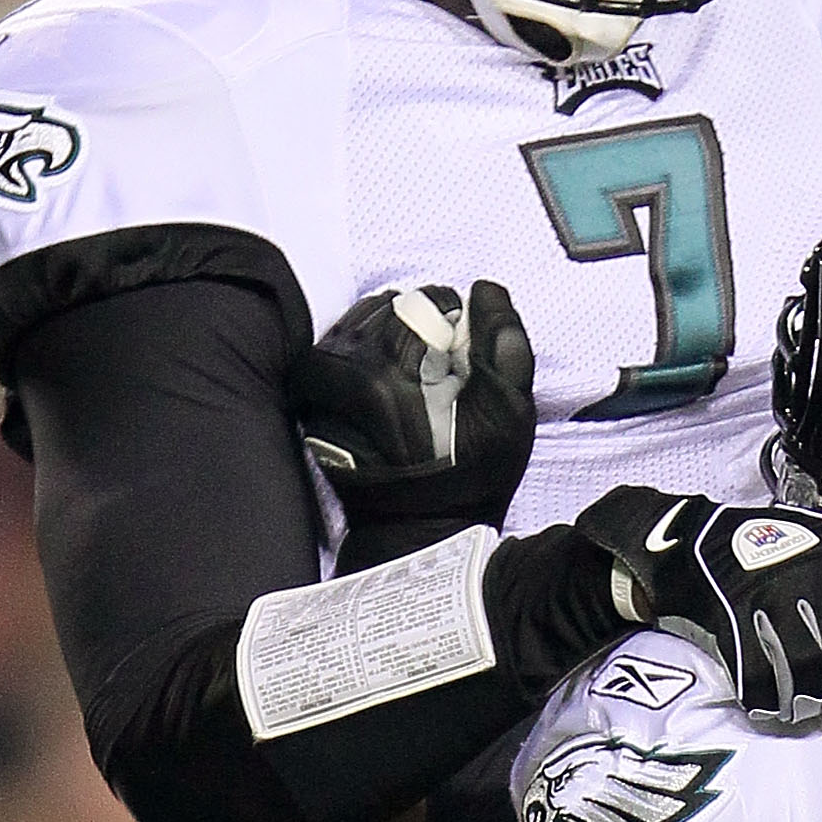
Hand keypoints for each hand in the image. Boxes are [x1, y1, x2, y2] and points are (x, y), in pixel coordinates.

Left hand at [288, 280, 535, 557]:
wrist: (420, 532)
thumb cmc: (471, 476)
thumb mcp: (511, 415)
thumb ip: (505, 346)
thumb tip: (485, 289)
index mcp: (394, 374)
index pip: (419, 302)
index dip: (447, 310)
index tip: (458, 338)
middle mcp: (348, 378)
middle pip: (381, 309)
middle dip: (411, 319)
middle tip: (433, 353)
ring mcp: (322, 393)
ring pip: (351, 326)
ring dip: (379, 331)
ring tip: (405, 362)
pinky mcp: (310, 410)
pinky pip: (327, 356)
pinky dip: (353, 355)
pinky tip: (376, 379)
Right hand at [574, 488, 821, 730]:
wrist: (689, 548)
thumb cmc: (776, 546)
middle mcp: (808, 577)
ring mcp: (769, 603)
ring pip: (808, 670)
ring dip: (812, 699)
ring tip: (809, 706)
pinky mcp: (732, 629)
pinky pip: (760, 681)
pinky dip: (769, 704)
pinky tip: (773, 706)